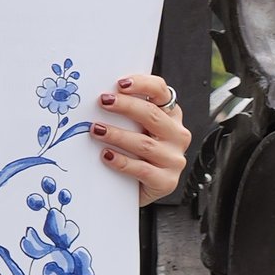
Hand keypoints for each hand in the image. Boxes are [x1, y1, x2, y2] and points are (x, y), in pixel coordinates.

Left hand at [91, 73, 188, 206]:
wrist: (137, 190)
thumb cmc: (134, 154)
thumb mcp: (135, 129)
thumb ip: (127, 114)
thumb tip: (101, 97)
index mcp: (171, 116)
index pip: (161, 92)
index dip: (142, 84)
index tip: (120, 84)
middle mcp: (177, 135)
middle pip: (152, 115)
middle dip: (125, 106)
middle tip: (103, 102)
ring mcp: (174, 159)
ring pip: (144, 143)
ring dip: (117, 135)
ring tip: (96, 130)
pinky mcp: (166, 181)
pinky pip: (142, 169)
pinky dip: (122, 162)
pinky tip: (106, 156)